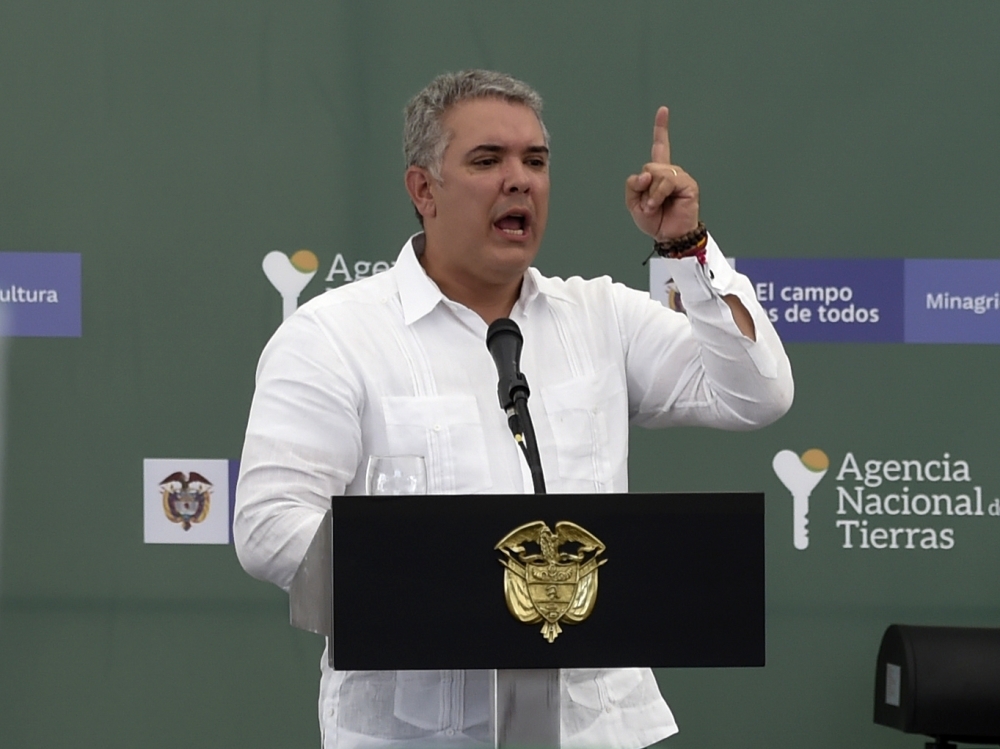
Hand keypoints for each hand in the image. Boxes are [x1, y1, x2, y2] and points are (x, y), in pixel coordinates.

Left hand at [625, 106, 699, 241]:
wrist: (669, 236)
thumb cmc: (655, 220)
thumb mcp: (634, 203)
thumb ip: (633, 185)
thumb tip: (646, 174)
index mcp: (658, 173)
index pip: (660, 147)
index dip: (661, 129)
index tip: (664, 110)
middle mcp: (670, 172)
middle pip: (649, 166)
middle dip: (643, 187)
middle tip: (648, 204)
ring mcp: (680, 177)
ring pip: (656, 174)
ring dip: (651, 193)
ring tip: (654, 206)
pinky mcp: (688, 184)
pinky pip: (666, 181)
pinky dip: (658, 194)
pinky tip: (660, 203)